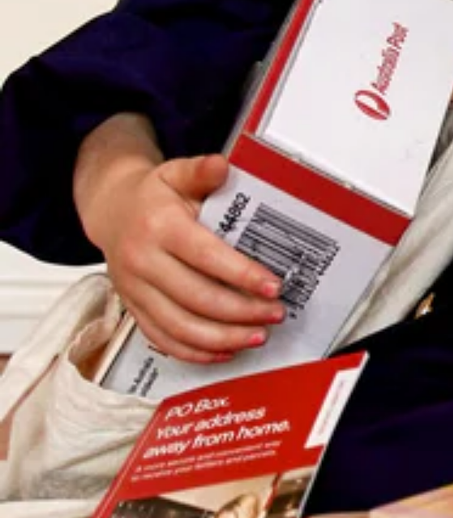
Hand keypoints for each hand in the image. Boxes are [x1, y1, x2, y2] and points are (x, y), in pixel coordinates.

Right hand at [76, 118, 284, 363]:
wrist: (111, 211)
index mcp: (158, 227)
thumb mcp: (175, 173)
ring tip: (258, 336)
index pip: (205, 256)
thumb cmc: (153, 196)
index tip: (273, 286)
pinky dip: (195, 351)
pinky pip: (163, 339)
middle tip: (275, 313)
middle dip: (241, 311)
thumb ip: (200, 171)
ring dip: (223, 337)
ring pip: (180, 326)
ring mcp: (134, 289)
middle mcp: (142, 261)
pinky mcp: (133, 308)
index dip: (241, 274)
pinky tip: (225, 350)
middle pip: (196, 297)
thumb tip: (221, 165)